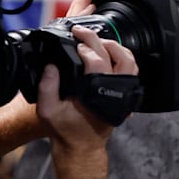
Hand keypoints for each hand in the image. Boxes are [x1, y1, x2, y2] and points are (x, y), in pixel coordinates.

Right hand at [37, 25, 136, 153]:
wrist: (82, 146)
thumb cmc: (66, 130)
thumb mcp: (48, 111)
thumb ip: (47, 87)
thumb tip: (51, 66)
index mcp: (97, 93)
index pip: (96, 61)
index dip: (85, 47)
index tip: (74, 40)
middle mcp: (115, 90)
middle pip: (116, 55)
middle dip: (98, 40)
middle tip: (82, 32)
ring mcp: (124, 92)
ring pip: (129, 60)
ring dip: (115, 46)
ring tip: (96, 40)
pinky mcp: (126, 93)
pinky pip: (131, 69)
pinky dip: (122, 56)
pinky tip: (107, 53)